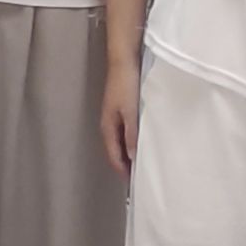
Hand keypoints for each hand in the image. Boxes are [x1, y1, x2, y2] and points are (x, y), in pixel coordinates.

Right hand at [102, 53, 141, 175]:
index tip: (131, 184)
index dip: (121, 170)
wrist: (123, 62)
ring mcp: (112, 118)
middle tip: (135, 179)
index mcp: (107, 127)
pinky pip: (122, 134)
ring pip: (117, 143)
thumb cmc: (125, 85)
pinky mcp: (119, 111)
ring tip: (137, 166)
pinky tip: (137, 144)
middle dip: (122, 166)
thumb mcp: (130, 112)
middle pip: (114, 152)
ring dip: (125, 155)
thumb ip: (130, 134)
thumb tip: (131, 156)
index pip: (113, 156)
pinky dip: (128, 143)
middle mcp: (107, 125)